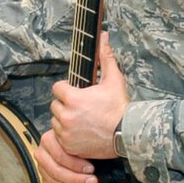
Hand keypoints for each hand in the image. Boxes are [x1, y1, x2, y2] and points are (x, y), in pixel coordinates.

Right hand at [36, 128, 97, 182]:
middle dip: (76, 179)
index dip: (76, 164)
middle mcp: (43, 153)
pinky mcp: (46, 179)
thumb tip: (92, 153)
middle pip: (56, 171)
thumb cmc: (81, 140)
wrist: (78, 143)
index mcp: (49, 139)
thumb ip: (82, 145)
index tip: (91, 169)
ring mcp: (43, 167)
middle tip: (91, 182)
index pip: (60, 155)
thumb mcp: (82, 138)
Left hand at [50, 33, 127, 159]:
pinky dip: (67, 135)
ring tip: (81, 119)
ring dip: (64, 119)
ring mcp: (66, 132)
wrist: (128, 134)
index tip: (74, 92)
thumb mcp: (114, 80)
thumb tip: (103, 36)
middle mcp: (66, 116)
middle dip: (65, 104)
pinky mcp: (69, 146)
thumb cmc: (120, 108)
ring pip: (56, 121)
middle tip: (80, 107)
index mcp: (73, 98)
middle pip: (55, 105)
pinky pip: (60, 137)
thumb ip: (105, 57)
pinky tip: (81, 131)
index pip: (57, 88)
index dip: (66, 88)